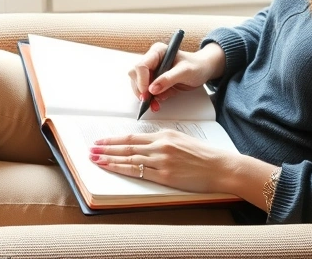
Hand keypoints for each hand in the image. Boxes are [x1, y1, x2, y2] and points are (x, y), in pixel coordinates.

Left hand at [89, 129, 234, 192]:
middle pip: (127, 147)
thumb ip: (162, 141)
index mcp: (164, 135)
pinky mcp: (165, 176)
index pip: (133, 137)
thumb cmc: (203, 155)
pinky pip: (138, 172)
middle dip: (106, 148)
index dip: (114, 139)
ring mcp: (162, 161)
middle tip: (91, 149)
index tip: (101, 140)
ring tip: (95, 159)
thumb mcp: (181, 140)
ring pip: (129, 159)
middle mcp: (160, 146)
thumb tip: (144, 144)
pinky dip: (122, 170)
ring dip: (109, 159)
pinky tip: (112, 169)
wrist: (220, 166)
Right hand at [129, 42, 225, 112]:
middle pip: (135, 75)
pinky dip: (150, 100)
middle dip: (141, 90)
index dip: (142, 80)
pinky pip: (147, 92)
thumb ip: (169, 79)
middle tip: (148, 101)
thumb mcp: (185, 71)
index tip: (147, 92)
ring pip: (138, 85)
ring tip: (154, 105)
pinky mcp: (155, 82)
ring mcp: (152, 72)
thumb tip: (153, 89)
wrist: (203, 70)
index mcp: (157, 52)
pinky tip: (156, 104)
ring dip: (144, 97)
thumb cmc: (196, 65)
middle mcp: (152, 61)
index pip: (142, 65)